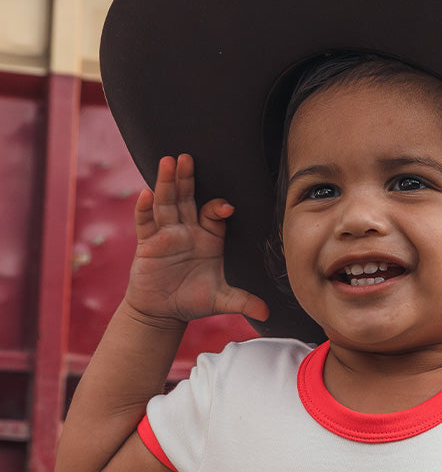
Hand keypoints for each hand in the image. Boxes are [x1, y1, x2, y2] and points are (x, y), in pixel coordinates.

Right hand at [126, 153, 269, 325]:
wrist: (163, 312)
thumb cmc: (193, 300)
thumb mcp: (220, 300)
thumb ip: (243, 301)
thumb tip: (267, 314)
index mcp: (208, 237)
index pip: (214, 213)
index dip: (219, 208)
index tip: (227, 208)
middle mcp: (187, 230)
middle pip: (187, 199)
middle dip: (187, 179)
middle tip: (188, 157)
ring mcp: (166, 234)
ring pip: (166, 203)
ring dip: (166, 183)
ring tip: (168, 161)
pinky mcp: (147, 243)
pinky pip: (145, 223)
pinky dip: (144, 209)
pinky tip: (146, 194)